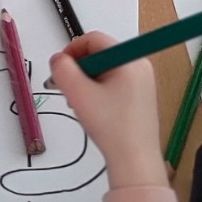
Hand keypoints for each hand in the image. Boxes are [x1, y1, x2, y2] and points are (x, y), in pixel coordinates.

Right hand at [50, 31, 173, 188]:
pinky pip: (115, 82)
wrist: (135, 162)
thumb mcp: (80, 95)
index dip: (72, 49)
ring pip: (107, 69)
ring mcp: (143, 81)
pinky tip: (93, 110)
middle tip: (66, 89)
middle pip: (101, 53)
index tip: (59, 69)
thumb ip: (63, 71)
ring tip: (79, 102)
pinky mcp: (141, 96)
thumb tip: (58, 59)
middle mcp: (140, 64)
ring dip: (87, 81)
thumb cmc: (111, 127)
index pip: (95, 39)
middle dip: (79, 68)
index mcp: (130, 58)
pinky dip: (99, 90)